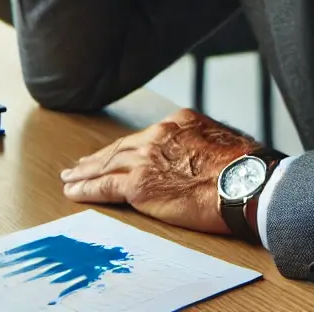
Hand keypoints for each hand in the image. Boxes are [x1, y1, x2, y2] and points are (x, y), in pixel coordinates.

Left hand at [60, 109, 256, 234]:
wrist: (243, 183)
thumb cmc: (243, 169)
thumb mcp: (224, 143)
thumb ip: (203, 146)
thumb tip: (204, 160)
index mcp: (179, 122)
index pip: (146, 137)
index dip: (127, 147)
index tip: (117, 154)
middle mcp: (158, 134)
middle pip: (121, 147)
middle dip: (99, 157)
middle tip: (81, 164)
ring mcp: (146, 159)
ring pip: (107, 164)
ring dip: (85, 172)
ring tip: (70, 177)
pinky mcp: (138, 185)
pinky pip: (104, 186)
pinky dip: (86, 189)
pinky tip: (73, 191)